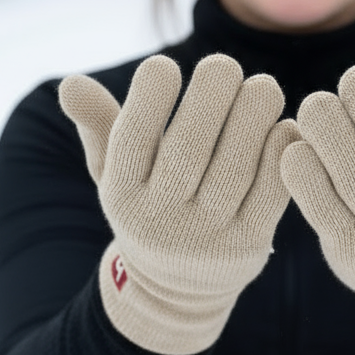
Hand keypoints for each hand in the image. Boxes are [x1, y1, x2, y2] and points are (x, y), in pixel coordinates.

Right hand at [59, 53, 298, 354]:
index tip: (165, 64)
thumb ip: (99, 122)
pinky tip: (284, 124)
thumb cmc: (147, 201)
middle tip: (224, 65)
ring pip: (233, 170)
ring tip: (263, 86)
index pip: (131, 140)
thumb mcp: (113, 170)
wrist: (177, 290)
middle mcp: (160, 219)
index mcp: (121, 194)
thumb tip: (70, 82)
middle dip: (209, 98)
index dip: (148, 98)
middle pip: (187, 151)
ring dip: (252, 119)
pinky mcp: (248, 246)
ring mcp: (206, 237)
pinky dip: (279, 154)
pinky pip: (271, 194)